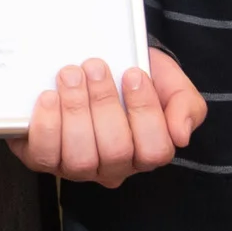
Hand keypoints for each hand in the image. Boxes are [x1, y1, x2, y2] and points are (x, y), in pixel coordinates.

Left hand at [8, 50, 209, 188]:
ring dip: (75, 111)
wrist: (99, 63)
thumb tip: (181, 135)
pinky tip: (48, 97)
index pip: (155, 150)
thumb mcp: (171, 84)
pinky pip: (44, 156)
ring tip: (70, 75)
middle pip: (116, 151)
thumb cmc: (134, 76)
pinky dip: (46, 126)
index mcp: (146, 152)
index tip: (133, 73)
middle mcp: (113, 167)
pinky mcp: (45, 159)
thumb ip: (186, 106)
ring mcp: (78, 167)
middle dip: (104, 103)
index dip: (144, 112)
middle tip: (94, 67)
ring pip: (80, 158)